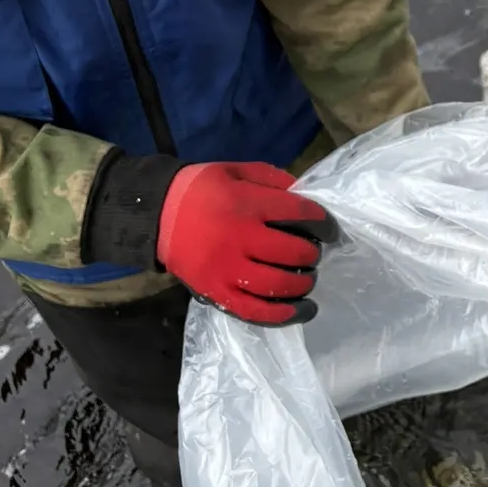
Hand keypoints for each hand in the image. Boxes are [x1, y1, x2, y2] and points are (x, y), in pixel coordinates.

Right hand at [155, 160, 338, 324]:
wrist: (156, 214)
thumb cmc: (202, 189)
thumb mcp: (238, 170)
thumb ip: (274, 180)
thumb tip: (308, 197)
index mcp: (247, 204)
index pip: (300, 214)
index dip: (323, 223)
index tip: (331, 229)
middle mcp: (239, 239)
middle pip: (293, 253)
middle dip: (312, 254)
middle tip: (313, 253)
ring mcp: (226, 270)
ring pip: (278, 285)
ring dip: (303, 284)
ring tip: (307, 279)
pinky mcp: (215, 293)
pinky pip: (254, 311)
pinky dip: (282, 315)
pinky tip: (301, 311)